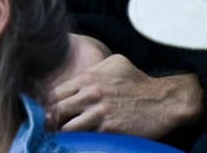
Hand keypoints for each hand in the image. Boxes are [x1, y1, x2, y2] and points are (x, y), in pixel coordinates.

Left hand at [47, 54, 198, 137]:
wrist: (163, 101)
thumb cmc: (139, 81)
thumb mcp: (114, 64)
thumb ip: (93, 70)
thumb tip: (77, 77)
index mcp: (88, 78)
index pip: (54, 92)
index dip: (45, 104)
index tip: (43, 112)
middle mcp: (90, 95)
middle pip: (55, 111)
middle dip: (48, 121)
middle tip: (45, 128)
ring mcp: (98, 113)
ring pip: (66, 128)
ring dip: (61, 134)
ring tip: (58, 139)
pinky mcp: (108, 130)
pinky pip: (84, 139)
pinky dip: (78, 142)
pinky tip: (75, 143)